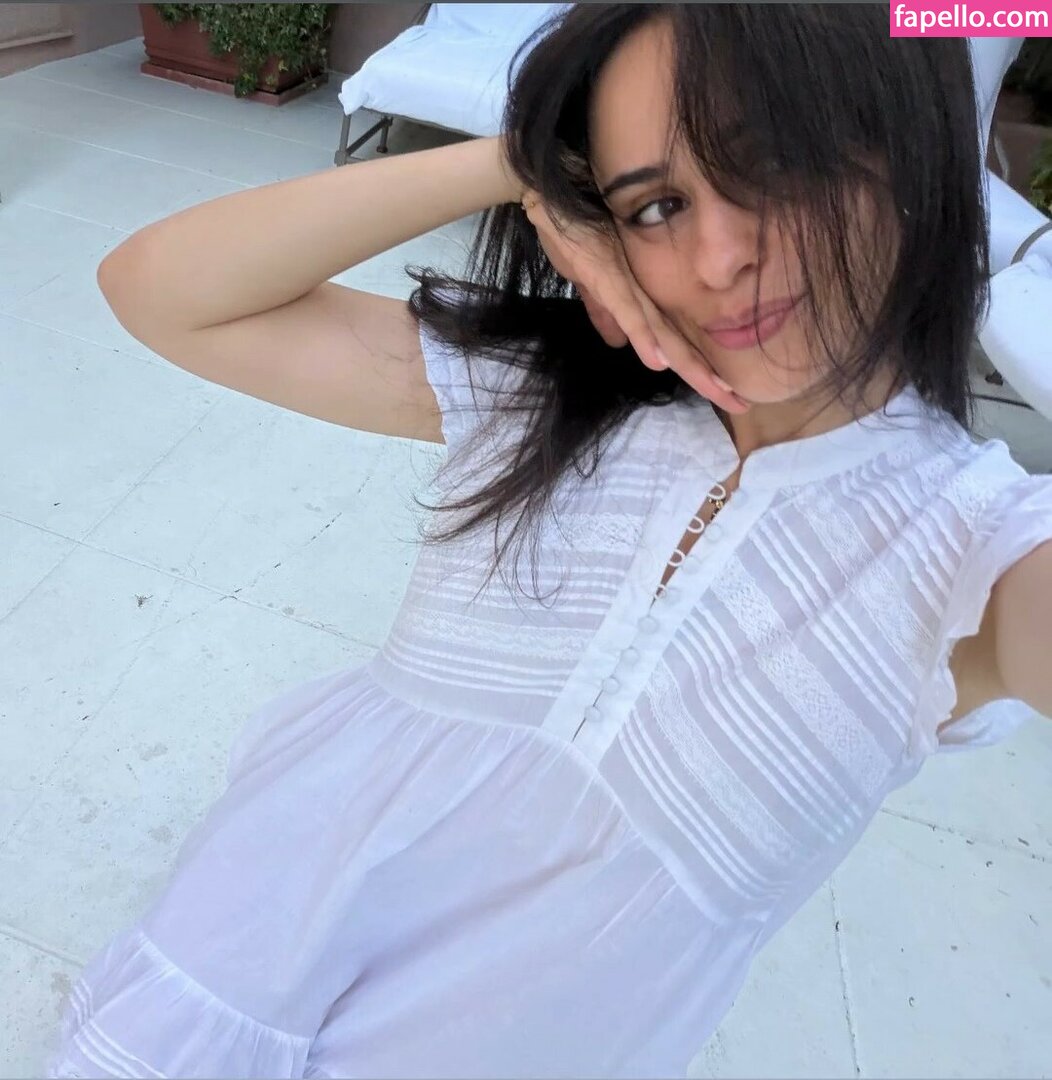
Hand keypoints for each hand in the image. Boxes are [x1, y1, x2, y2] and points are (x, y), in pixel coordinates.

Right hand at [520, 190, 749, 412]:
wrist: (546, 190)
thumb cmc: (572, 230)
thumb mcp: (590, 281)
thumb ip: (606, 314)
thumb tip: (621, 346)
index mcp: (639, 298)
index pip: (674, 342)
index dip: (700, 369)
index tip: (728, 394)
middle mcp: (641, 292)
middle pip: (678, 343)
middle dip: (708, 377)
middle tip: (741, 404)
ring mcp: (625, 284)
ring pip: (662, 332)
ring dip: (688, 363)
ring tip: (716, 389)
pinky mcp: (604, 276)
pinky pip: (627, 312)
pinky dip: (644, 337)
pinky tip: (659, 361)